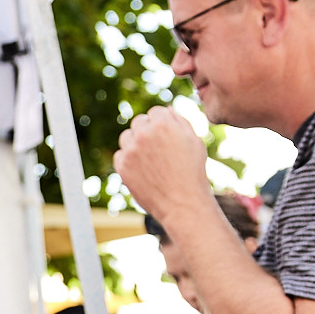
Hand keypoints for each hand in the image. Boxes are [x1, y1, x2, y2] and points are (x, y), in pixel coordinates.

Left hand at [112, 105, 212, 226]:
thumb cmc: (192, 172)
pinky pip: (120, 155)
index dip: (162, 124)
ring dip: (135, 143)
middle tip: (159, 150)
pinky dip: (128, 160)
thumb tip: (166, 110)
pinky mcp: (122, 166)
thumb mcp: (194, 140)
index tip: (167, 138)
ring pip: (126, 137)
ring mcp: (131, 150)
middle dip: (147, 131)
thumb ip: (180, 121)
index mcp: (163, 123)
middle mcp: (144, 134)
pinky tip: (142, 169)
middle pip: (139, 122)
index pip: (156, 112)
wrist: (182, 203)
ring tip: (150, 159)